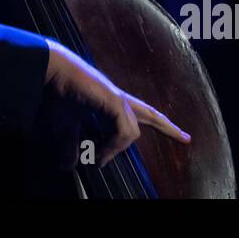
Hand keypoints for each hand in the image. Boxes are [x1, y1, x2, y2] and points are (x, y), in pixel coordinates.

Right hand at [43, 39, 190, 168]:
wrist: (52, 71)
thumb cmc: (58, 93)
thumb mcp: (66, 126)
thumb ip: (70, 145)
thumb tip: (68, 166)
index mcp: (109, 102)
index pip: (138, 112)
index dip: (155, 122)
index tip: (173, 131)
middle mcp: (118, 99)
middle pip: (149, 113)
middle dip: (168, 127)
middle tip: (186, 139)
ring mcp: (117, 100)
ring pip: (132, 132)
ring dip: (115, 150)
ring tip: (98, 161)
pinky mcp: (114, 102)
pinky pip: (124, 131)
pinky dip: (113, 146)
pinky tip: (99, 153)